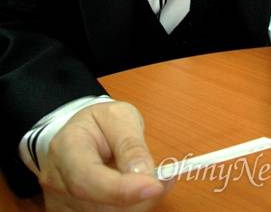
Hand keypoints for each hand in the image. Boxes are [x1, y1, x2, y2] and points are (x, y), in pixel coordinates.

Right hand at [38, 101, 172, 210]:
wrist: (81, 134)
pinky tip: (141, 191)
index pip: (87, 178)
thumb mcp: (119, 117)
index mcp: (65, 147)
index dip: (120, 189)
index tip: (153, 185)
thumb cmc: (100, 123)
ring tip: (153, 182)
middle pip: (97, 204)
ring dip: (135, 204)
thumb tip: (143, 173)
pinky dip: (129, 208)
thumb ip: (130, 143)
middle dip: (135, 197)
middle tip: (163, 182)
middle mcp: (57, 180)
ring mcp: (61, 202)